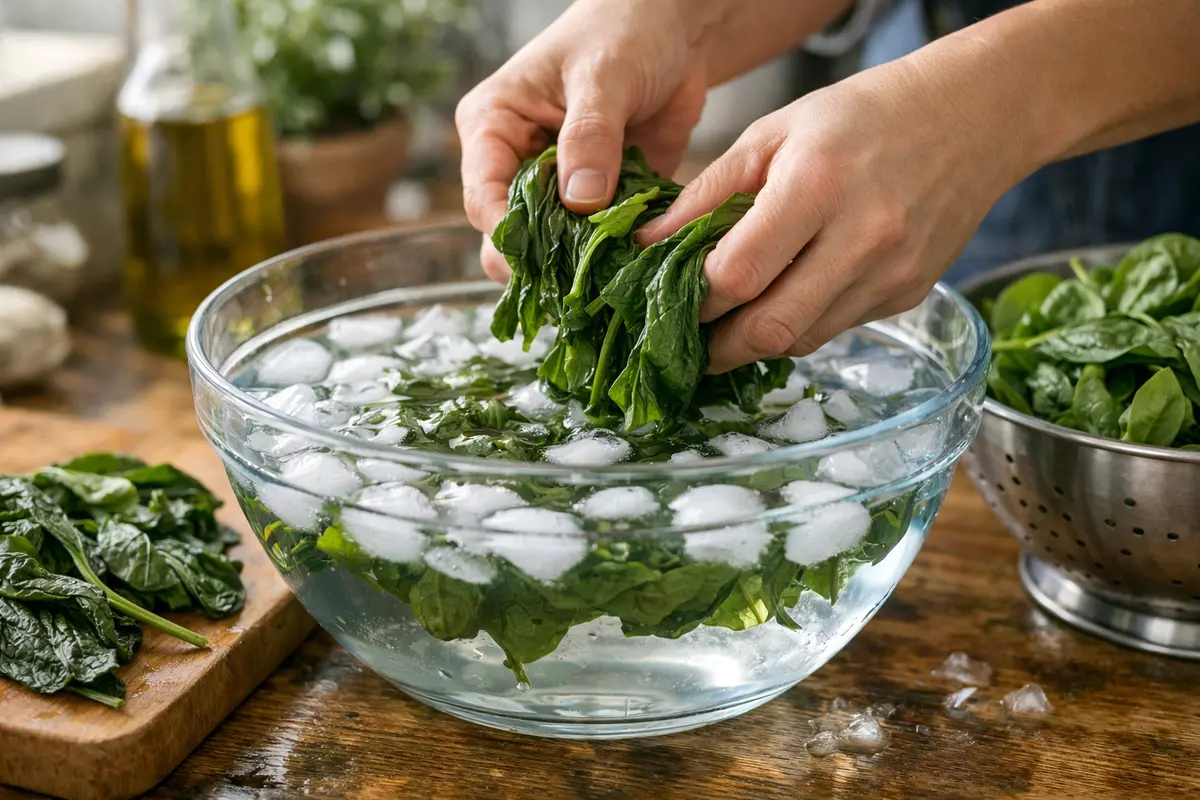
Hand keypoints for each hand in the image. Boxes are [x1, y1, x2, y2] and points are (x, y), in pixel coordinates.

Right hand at [455, 0, 708, 280]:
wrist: (674, 31)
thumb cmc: (623, 32)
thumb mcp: (603, 76)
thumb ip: (590, 136)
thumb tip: (580, 200)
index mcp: (493, 127)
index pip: (483, 196)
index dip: (507, 234)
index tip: (541, 258)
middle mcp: (516, 163)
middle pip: (511, 234)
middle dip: (542, 259)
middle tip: (581, 276)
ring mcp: (557, 188)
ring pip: (553, 248)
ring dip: (581, 263)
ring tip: (611, 273)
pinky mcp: (599, 203)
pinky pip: (598, 243)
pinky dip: (615, 255)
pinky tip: (636, 262)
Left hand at [639, 50, 1036, 373]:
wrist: (971, 118)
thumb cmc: (861, 117)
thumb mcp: (773, 134)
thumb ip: (708, 193)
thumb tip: (649, 243)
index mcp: (816, 186)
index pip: (736, 275)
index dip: (694, 299)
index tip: (671, 297)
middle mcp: (861, 238)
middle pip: (770, 328)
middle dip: (718, 346)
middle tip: (690, 337)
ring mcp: (891, 273)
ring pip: (801, 341)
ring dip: (756, 341)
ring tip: (730, 322)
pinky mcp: (908, 295)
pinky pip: (834, 330)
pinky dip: (799, 325)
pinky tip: (786, 299)